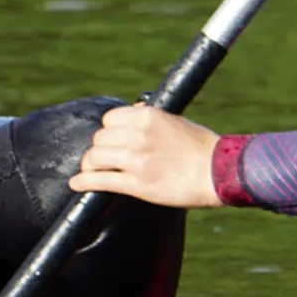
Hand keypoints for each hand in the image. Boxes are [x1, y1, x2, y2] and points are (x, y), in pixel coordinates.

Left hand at [70, 104, 223, 208]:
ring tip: (91, 170)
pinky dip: (84, 182)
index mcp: (147, 116)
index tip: (112, 140)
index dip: (109, 131)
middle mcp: (138, 135)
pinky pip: (100, 181)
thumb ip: (151, 120)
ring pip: (95, 158)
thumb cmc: (203, 148)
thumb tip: (134, 112)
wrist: (219, 172)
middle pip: (100, 139)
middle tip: (104, 158)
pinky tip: (77, 184)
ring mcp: (136, 159)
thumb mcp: (175, 121)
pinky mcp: (137, 184)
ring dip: (91, 165)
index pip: (110, 119)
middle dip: (100, 149)